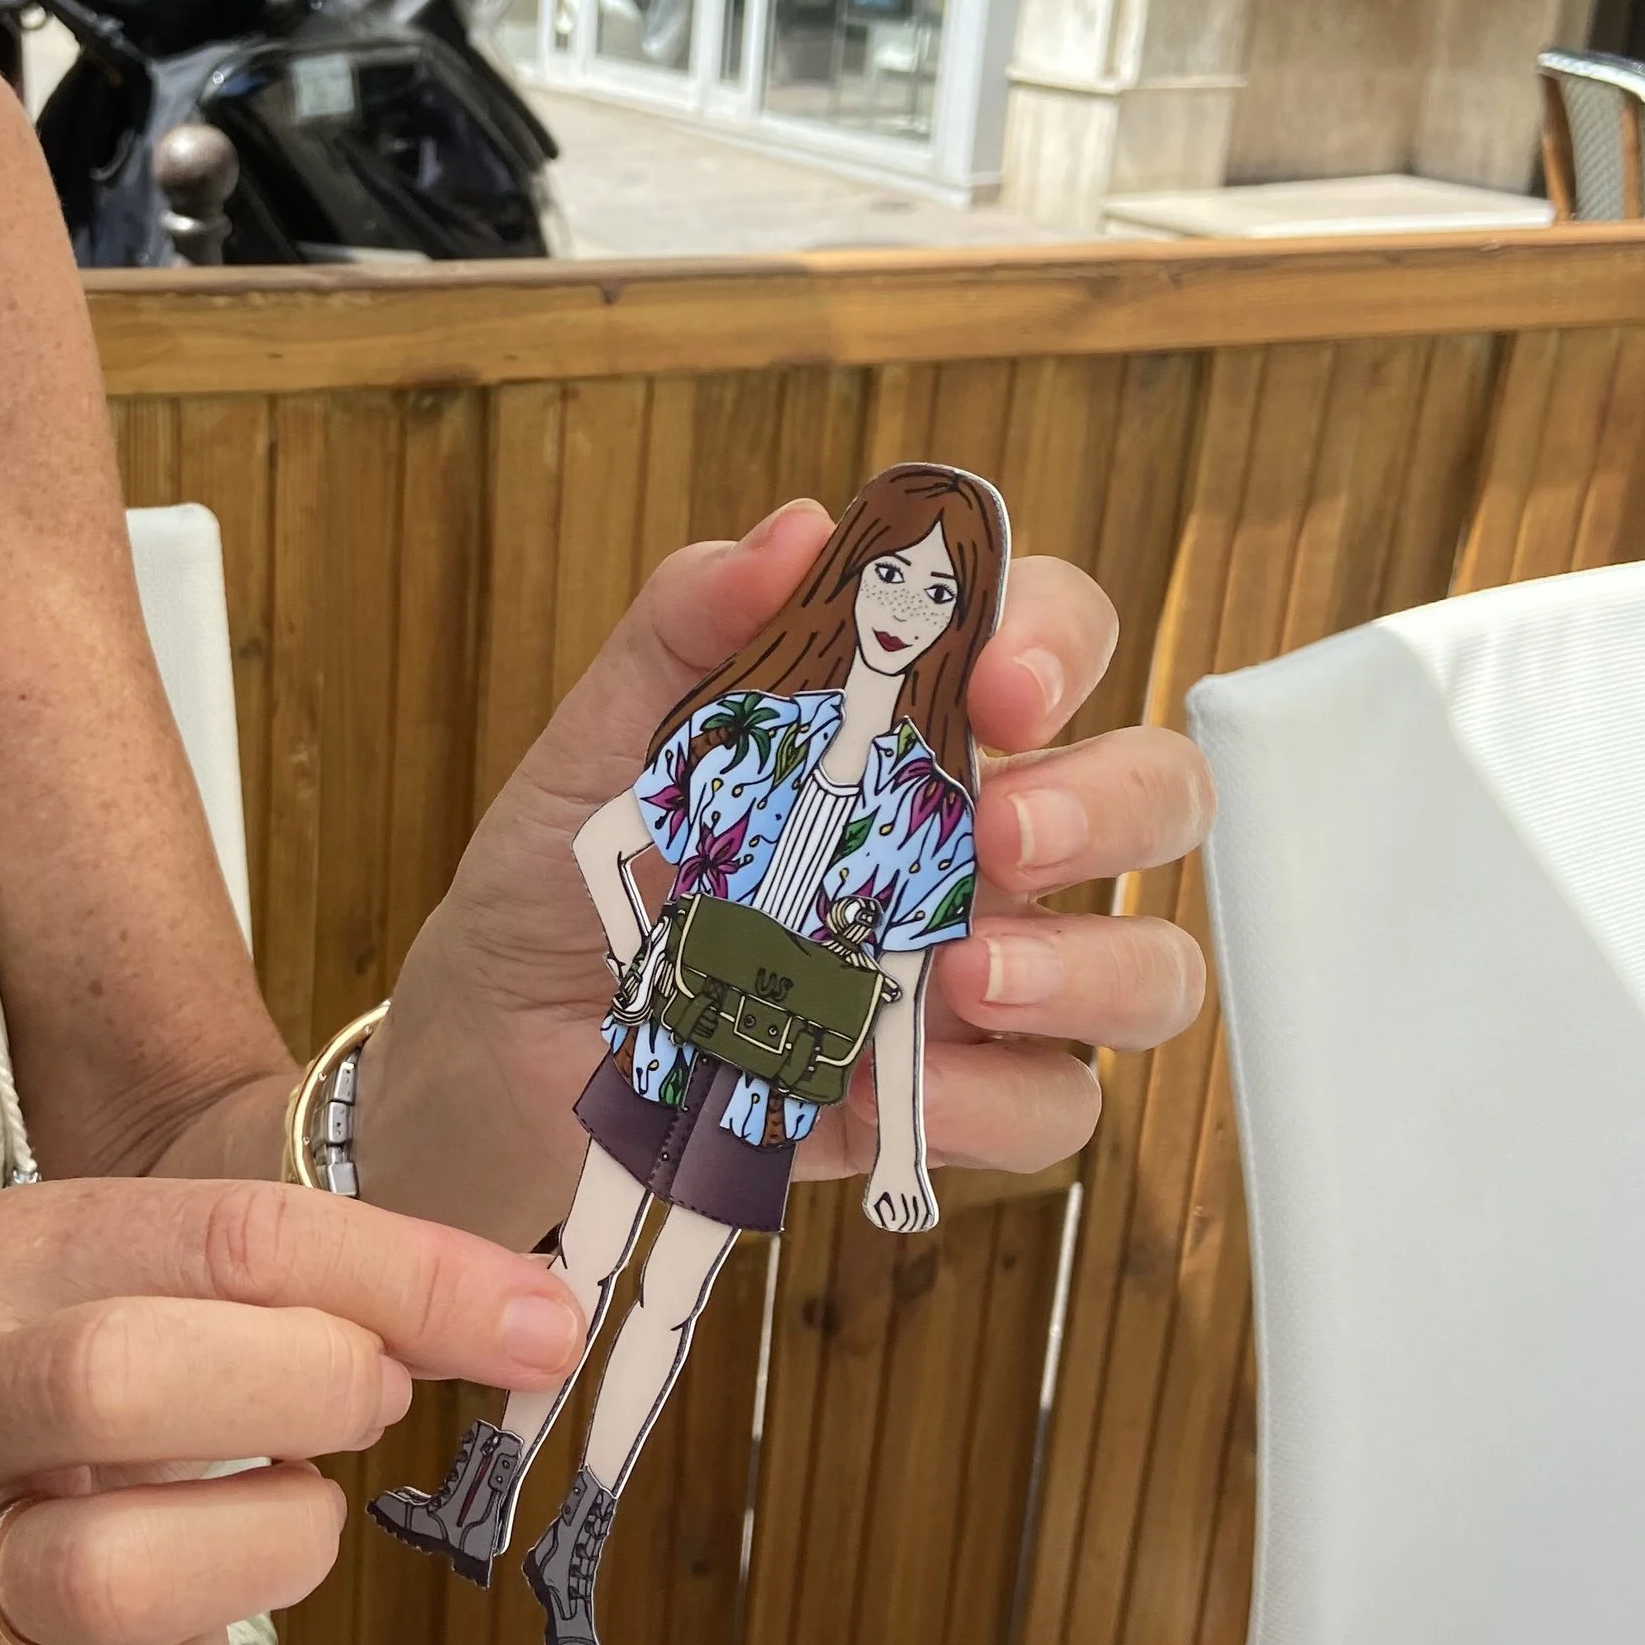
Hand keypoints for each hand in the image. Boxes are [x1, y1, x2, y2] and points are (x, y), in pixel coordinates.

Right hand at [0, 1178, 583, 1644]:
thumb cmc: (42, 1426)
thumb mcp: (127, 1304)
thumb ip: (288, 1293)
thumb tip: (522, 1319)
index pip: (223, 1232)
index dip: (408, 1278)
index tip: (535, 1322)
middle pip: (123, 1376)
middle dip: (304, 1388)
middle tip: (374, 1407)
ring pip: (118, 1572)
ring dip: (264, 1548)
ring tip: (281, 1524)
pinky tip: (181, 1629)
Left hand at [364, 501, 1212, 1240]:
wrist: (493, 1057)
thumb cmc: (561, 884)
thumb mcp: (598, 745)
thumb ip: (686, 629)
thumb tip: (790, 536)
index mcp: (910, 727)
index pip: (1050, 640)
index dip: (1058, 640)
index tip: (996, 678)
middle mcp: (976, 843)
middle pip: (1151, 792)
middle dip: (1108, 803)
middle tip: (998, 834)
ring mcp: (978, 979)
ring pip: (1146, 961)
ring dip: (1091, 964)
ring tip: (965, 977)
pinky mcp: (948, 1104)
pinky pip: (1053, 1108)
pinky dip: (1002, 1102)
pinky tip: (912, 1088)